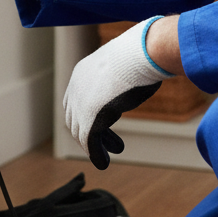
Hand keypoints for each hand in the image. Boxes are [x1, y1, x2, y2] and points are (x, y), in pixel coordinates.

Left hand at [64, 17, 174, 169]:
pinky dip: (95, 154)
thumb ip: (125, 73)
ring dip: (94, 146)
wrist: (141, 54)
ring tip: (109, 154)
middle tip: (110, 143)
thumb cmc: (142, 54)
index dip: (85, 114)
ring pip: (81, 132)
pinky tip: (103, 162)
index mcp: (82, 72)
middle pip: (75, 117)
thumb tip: (141, 70)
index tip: (104, 124)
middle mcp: (76, 88)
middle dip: (91, 132)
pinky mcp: (90, 118)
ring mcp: (81, 104)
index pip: (75, 99)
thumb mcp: (126, 63)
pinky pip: (89, 142)